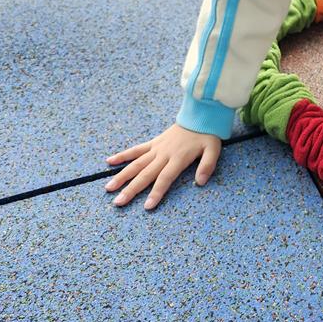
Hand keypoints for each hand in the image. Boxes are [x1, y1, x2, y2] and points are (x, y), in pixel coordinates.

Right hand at [104, 123, 221, 209]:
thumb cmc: (207, 135)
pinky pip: (136, 149)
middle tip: (118, 203)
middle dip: (131, 189)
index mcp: (178, 158)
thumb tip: (200, 182)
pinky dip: (123, 155)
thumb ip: (207, 165)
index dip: (156, 192)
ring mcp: (156, 148)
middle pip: (145, 174)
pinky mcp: (153, 143)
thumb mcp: (213, 150)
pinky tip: (109, 161)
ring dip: (122, 175)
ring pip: (136, 163)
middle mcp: (164, 154)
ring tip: (109, 188)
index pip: (165, 178)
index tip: (147, 206)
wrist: (200, 115)